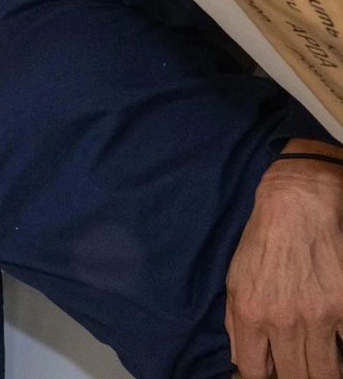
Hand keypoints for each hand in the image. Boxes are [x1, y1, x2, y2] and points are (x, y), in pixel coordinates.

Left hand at [226, 152, 342, 378]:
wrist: (296, 206)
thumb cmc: (262, 243)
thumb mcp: (234, 281)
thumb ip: (236, 323)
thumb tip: (242, 360)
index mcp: (250, 315)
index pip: (254, 371)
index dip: (263, 376)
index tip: (273, 373)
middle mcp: (283, 321)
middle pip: (295, 377)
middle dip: (297, 377)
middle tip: (300, 369)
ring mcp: (318, 316)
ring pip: (326, 372)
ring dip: (324, 373)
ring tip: (322, 366)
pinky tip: (338, 345)